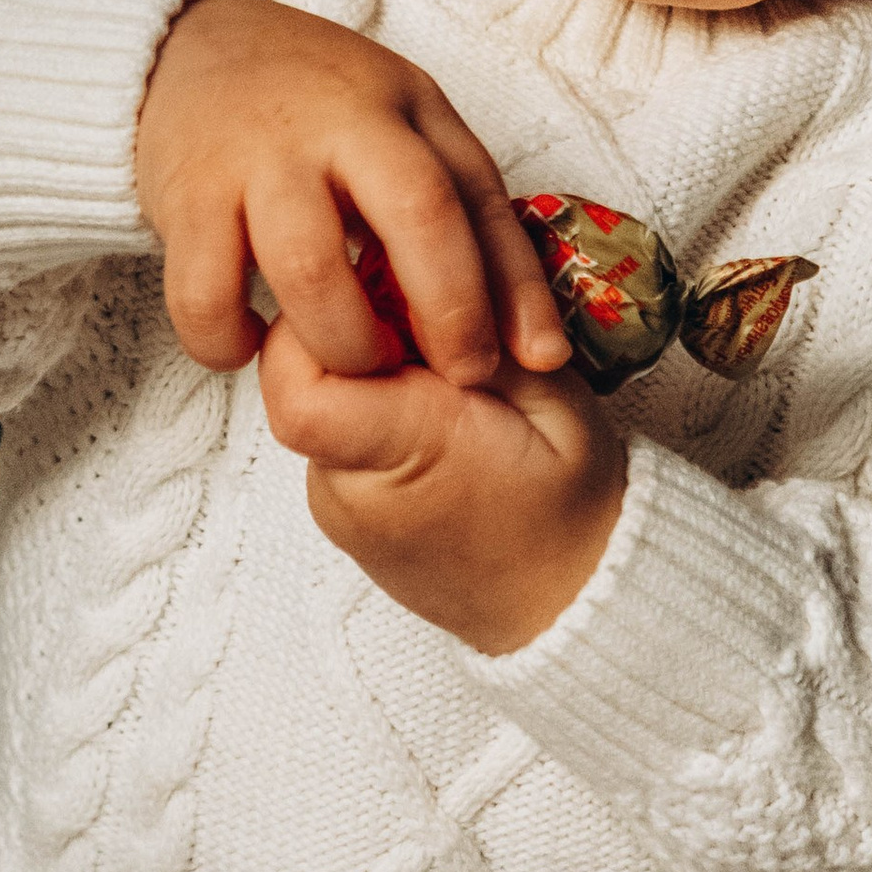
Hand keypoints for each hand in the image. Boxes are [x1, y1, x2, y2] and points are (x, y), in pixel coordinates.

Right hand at [135, 0, 569, 387]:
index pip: (476, 195)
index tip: (534, 359)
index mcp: (402, 107)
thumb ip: (471, 219)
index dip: (513, 286)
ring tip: (354, 361)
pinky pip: (205, 297)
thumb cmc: (320, 107)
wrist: (188, 50)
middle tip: (453, 377)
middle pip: (415, 214)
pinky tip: (247, 343)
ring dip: (344, 341)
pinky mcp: (184, 200)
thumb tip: (540, 348)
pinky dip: (228, 341)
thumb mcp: (408, 128)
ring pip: (310, 269)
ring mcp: (255, 160)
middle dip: (449, 310)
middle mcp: (335, 126)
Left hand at [259, 323, 626, 653]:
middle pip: (298, 375)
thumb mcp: (549, 392)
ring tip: (439, 374)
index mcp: (407, 450)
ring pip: (315, 399)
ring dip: (363, 368)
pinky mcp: (344, 513)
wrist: (572, 608)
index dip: (327, 318)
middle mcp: (353, 488)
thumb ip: (478, 326)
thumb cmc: (571, 508)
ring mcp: (341, 508)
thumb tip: (421, 264)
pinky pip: (335, 434)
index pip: (298, 375)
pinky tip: (431, 408)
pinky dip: (371, 407)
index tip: (389, 296)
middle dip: (350, 328)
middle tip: (423, 325)